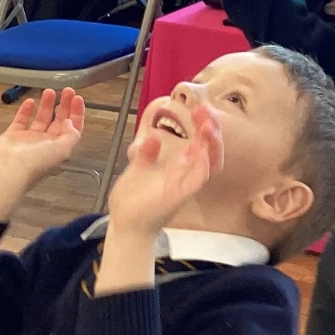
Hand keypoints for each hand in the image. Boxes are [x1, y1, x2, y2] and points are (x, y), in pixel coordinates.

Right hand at [0, 89, 84, 221]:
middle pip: (59, 121)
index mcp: (60, 148)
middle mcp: (46, 144)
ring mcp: (29, 140)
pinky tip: (30, 101)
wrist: (8, 169)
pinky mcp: (13, 136)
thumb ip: (71, 135)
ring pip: (41, 118)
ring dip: (47, 105)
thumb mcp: (63, 150)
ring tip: (49, 91)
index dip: (77, 112)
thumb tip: (71, 122)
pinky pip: (21, 120)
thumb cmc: (36, 162)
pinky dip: (26, 110)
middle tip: (67, 90)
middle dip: (64, 105)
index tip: (77, 98)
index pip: (73, 128)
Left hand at [106, 105, 224, 236]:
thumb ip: (147, 154)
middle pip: (211, 153)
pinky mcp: (178, 197)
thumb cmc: (133, 202)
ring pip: (209, 166)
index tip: (200, 109)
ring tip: (207, 126)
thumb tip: (153, 136)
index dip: (204, 127)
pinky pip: (196, 182)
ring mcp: (184, 187)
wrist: (122, 225)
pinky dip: (201, 166)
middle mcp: (186, 178)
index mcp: (179, 170)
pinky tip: (199, 149)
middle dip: (212, 132)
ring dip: (211, 146)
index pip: (200, 145)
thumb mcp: (139, 170)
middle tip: (206, 111)